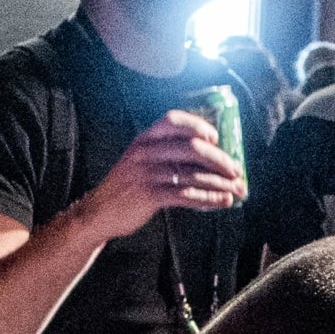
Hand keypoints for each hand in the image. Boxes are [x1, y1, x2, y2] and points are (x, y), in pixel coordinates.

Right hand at [77, 111, 246, 242]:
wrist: (98, 212)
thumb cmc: (125, 187)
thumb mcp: (139, 161)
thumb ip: (164, 154)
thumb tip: (207, 157)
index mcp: (144, 139)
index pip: (173, 121)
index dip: (198, 125)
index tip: (216, 136)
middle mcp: (145, 152)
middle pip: (191, 148)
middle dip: (219, 159)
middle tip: (235, 170)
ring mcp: (146, 173)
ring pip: (192, 173)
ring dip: (219, 182)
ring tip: (236, 189)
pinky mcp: (149, 195)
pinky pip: (186, 194)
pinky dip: (208, 198)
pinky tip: (221, 201)